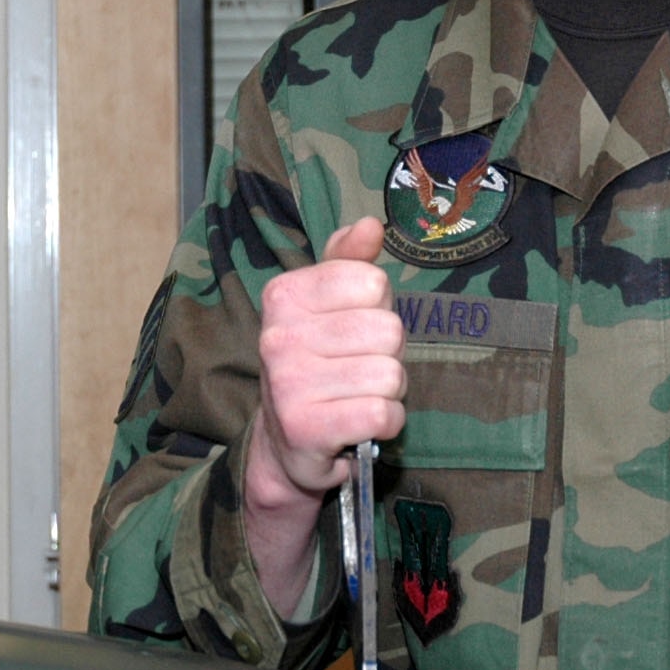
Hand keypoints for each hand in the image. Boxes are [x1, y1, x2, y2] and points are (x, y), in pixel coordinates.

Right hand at [244, 218, 404, 608]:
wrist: (287, 445)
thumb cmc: (319, 365)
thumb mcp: (328, 306)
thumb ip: (349, 262)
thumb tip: (371, 224)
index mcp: (285, 296)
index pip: (374, 282)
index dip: (378, 310)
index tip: (353, 332)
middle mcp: (279, 336)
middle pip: (388, 330)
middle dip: (387, 356)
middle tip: (357, 372)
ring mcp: (289, 383)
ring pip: (391, 374)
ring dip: (388, 393)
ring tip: (358, 398)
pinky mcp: (306, 428)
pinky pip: (383, 413)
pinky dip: (387, 423)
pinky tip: (362, 425)